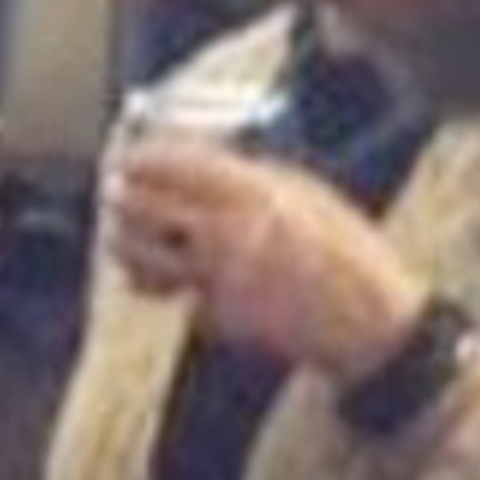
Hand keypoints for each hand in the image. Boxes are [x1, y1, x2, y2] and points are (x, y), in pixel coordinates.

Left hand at [104, 142, 430, 381]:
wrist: (367, 320)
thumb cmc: (344, 253)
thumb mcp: (306, 198)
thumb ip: (253, 182)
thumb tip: (201, 167)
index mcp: (258, 192)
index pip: (182, 165)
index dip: (146, 161)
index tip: (128, 160)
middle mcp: (233, 230)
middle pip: (151, 208)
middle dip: (124, 201)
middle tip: (112, 197)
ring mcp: (220, 276)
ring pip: (146, 257)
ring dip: (127, 247)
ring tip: (120, 239)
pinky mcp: (217, 316)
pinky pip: (180, 296)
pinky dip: (173, 289)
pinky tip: (174, 283)